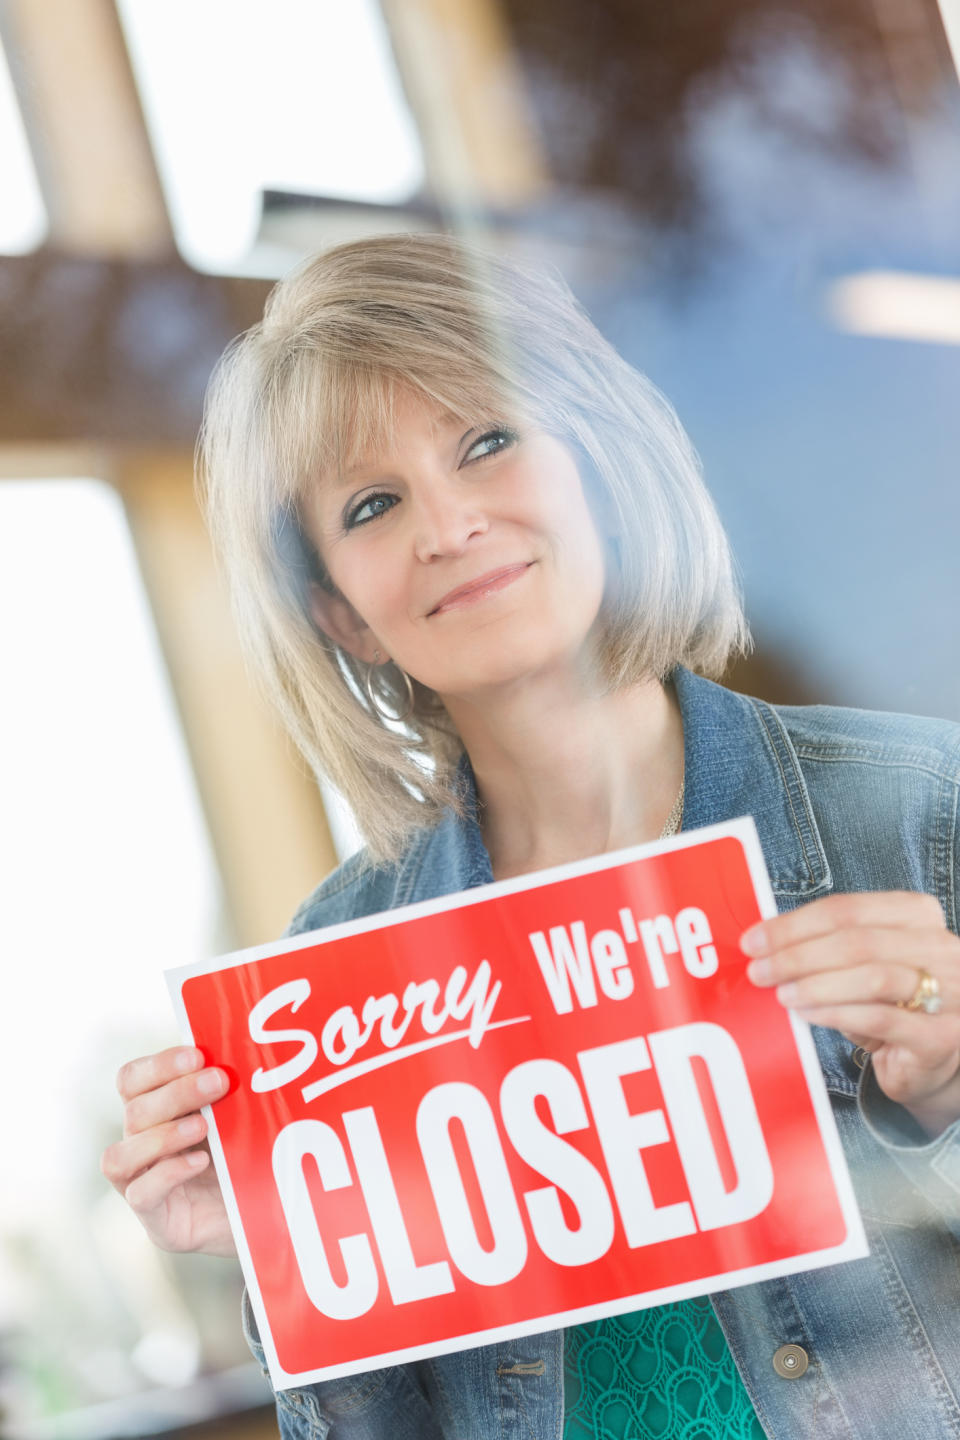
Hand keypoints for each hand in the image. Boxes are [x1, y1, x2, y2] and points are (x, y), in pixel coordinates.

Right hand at [101, 1046, 236, 1256]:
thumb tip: (238, 1053)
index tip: (197, 1055)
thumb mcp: (240, 1117)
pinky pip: (141, 1195)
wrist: (271, 1215)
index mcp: (154, 1114)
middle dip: (176, 1093)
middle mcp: (139, 1147)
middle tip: (219, 1082)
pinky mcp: (159, 1223)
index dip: (158, 1065)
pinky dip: (168, 1174)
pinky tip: (200, 1161)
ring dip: (162, 1135)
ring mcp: (144, 1187)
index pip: (131, 1080)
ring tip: (203, 1126)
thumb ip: (229, 1090)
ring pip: (119, 1156)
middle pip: (133, 1112)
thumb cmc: (252, 1157)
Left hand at [741, 892, 959, 1136]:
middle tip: (759, 970)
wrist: (934, 1057)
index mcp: (918, 914)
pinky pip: (879, 1018)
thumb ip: (826, 944)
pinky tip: (808, 1014)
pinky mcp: (939, 1036)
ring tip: (782, 994)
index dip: (793, 924)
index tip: (754, 940)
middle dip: (797, 954)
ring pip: (872, 977)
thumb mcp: (863, 961)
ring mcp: (948, 992)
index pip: (847, 909)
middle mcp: (940, 947)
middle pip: (857, 940)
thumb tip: (764, 941)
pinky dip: (836, 1014)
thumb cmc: (889, 1001)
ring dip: (815, 984)